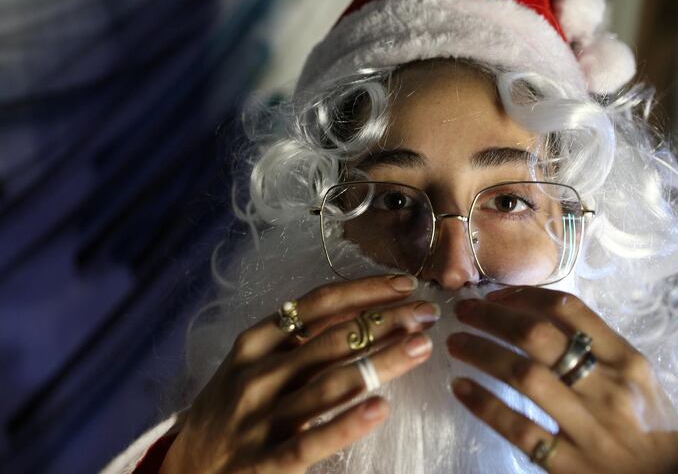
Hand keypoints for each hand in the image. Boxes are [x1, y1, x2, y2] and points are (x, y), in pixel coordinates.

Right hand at [161, 275, 438, 473]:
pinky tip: (380, 409)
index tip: (406, 285)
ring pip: (332, 383)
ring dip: (382, 362)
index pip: (318, 305)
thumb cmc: (230, 407)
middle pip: (334, 339)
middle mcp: (260, 373)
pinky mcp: (267, 461)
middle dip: (387, 322)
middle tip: (429, 313)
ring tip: (422, 347)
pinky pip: (313, 440)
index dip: (365, 291)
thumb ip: (298, 339)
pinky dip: (347, 423)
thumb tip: (360, 309)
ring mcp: (262, 417)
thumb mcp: (253, 362)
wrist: (185, 469)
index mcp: (256, 341)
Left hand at [446, 287, 677, 473]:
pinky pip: (517, 428)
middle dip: (492, 319)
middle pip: (537, 337)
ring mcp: (587, 428)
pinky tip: (461, 388)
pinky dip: (484, 404)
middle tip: (464, 312)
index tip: (495, 295)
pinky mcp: (568, 464)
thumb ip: (597, 344)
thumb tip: (537, 310)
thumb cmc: (649, 422)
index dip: (524, 296)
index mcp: (626, 360)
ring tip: (456, 343)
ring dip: (481, 353)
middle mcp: (607, 388)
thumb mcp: (637, 375)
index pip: (569, 310)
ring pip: (522, 376)